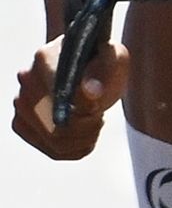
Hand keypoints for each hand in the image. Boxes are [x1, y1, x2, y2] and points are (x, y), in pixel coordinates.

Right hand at [13, 37, 124, 158]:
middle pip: (56, 125)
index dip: (85, 110)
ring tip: (93, 122)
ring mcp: (22, 105)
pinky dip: (78, 148)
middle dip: (87, 127)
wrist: (88, 65)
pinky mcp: (23, 124)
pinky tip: (87, 135)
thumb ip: (104, 68)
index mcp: (45, 60)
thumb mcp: (112, 57)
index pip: (61, 97)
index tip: (97, 107)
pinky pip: (54, 151)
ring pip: (55, 142)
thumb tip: (90, 91)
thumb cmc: (102, 60)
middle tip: (98, 115)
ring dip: (84, 139)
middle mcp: (27, 83)